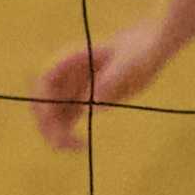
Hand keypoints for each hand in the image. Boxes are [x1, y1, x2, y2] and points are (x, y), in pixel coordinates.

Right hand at [29, 0, 194, 149]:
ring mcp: (74, 87)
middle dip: (47, 123)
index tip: (55, 123)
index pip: (45, 82)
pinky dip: (67, 132)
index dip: (44, 103)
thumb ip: (109, 83)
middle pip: (44, 100)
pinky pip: (67, 117)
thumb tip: (90, 109)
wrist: (151, 45)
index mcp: (72, 60)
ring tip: (75, 148)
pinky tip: (80, 145)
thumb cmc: (140, 50)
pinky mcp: (85, 98)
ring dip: (56, 132)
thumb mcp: (128, 65)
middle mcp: (68, 74)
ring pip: (53, 112)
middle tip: (64, 144)